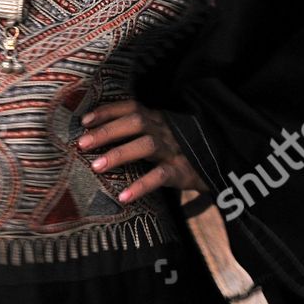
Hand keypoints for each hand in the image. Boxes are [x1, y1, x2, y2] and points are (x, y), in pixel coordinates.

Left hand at [75, 99, 208, 202]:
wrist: (222, 163)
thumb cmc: (182, 149)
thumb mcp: (162, 135)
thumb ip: (138, 134)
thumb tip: (98, 138)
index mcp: (158, 118)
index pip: (131, 107)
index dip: (108, 110)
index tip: (84, 120)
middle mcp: (165, 129)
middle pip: (136, 121)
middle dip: (107, 130)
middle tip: (81, 143)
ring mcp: (175, 149)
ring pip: (147, 145)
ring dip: (120, 153)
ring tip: (96, 166)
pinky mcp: (183, 172)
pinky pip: (161, 176)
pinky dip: (142, 185)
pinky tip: (124, 196)